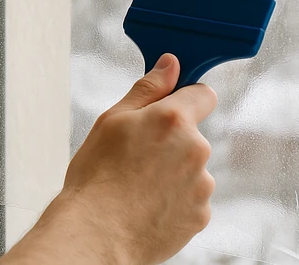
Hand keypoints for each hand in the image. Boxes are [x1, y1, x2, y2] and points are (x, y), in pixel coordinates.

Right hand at [0, 55, 216, 264]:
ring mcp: (201, 185)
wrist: (96, 234)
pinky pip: (190, 199)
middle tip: (136, 157)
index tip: (169, 108)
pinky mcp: (200, 215)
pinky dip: (174, 201)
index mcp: (174, 120)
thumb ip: (148, 89)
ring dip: (172, 173)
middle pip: (192, 135)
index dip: (185, 99)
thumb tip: (171, 64)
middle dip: (171, 142)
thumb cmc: (96, 179)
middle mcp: (195, 150)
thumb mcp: (112, 120)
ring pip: (191, 169)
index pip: (202, 94)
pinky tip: (146, 205)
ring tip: (138, 187)